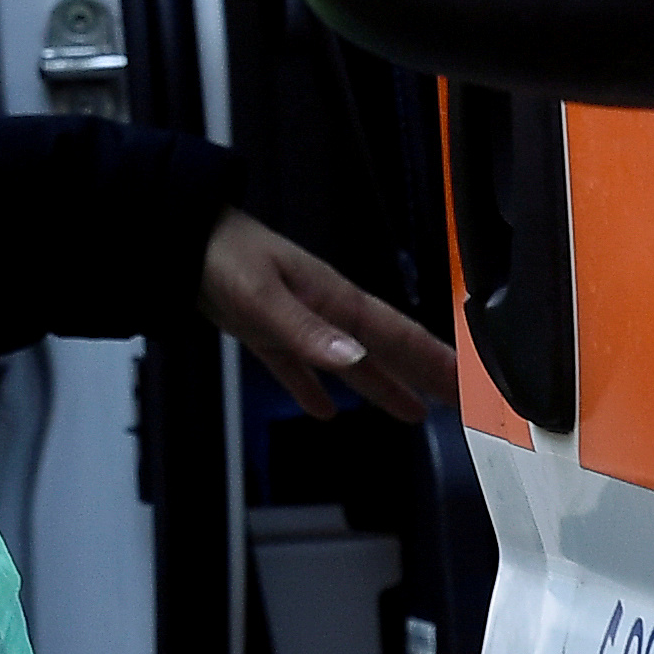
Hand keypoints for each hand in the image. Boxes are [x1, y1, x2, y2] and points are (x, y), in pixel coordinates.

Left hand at [197, 210, 452, 420]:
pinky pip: (302, 368)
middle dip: (426, 373)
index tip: (470, 382)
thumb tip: (357, 361)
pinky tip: (325, 410)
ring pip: (353, 362)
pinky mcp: (268, 333)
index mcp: (336, 300)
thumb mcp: (265, 298)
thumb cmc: (226, 260)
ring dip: (384, 385)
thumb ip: (309, 332)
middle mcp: (328, 312)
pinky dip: (315, 388)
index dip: (436, 359)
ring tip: (415, 412)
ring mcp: (300, 322)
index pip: (398, 335)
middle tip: (463, 400)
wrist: (182, 242)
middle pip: (387, 349)